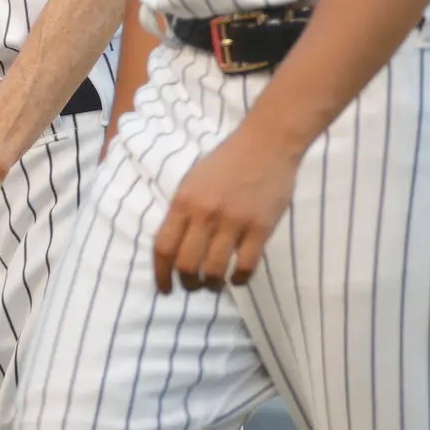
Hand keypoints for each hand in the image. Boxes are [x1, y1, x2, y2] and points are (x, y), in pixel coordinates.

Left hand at [153, 128, 300, 293]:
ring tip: (214, 283)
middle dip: (188, 283)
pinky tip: (237, 277)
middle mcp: (205, 214)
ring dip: (212, 284)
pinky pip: (246, 266)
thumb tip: (175, 246)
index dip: (161, 274)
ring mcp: (234, 222)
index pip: (163, 247)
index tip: (166, 287)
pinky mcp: (260, 228)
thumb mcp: (193, 179)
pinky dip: (239, 279)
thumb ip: (183, 211)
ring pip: (214, 270)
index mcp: (184, 200)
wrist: (267, 142)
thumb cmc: (228, 160)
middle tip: (193, 285)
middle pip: (187, 264)